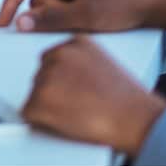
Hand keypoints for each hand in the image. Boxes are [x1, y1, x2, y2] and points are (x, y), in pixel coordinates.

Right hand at [0, 0, 165, 33]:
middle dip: (50, 11)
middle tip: (73, 19)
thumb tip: (23, 22)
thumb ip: (51, 19)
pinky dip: (71, 13)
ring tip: (87, 18)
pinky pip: (64, 1)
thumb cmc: (130, 1)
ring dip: (62, 14)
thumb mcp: (87, 15)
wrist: (160, 3)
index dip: (11, 0)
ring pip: (52, 0)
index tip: (4, 19)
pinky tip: (89, 16)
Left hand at [20, 36, 165, 155]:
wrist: (136, 119)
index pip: (51, 59)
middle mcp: (58, 54)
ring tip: (77, 113)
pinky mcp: (40, 99)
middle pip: (41, 75)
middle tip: (78, 104)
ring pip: (35, 94)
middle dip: (54, 91)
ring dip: (49, 106)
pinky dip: (41, 121)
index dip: (63, 80)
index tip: (74, 89)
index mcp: (75, 42)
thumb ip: (82, 61)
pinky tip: (65, 122)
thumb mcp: (105, 63)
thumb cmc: (129, 100)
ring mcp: (48, 76)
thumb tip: (67, 73)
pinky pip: (28, 113)